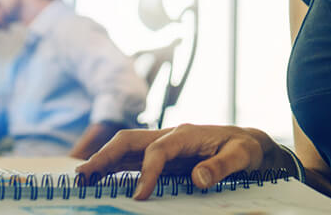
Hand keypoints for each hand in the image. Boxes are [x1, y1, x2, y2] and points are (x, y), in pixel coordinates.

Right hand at [74, 125, 285, 200]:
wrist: (248, 143)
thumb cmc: (244, 148)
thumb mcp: (242, 156)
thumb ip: (222, 166)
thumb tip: (197, 178)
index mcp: (187, 133)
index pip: (158, 150)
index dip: (146, 172)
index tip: (140, 196)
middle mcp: (170, 135)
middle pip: (130, 140)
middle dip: (106, 156)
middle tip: (84, 176)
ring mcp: (163, 144)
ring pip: (126, 148)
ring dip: (103, 161)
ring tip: (82, 178)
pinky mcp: (162, 155)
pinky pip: (133, 159)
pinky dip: (114, 167)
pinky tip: (100, 179)